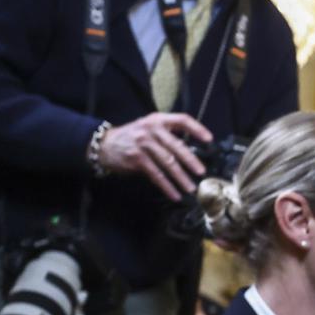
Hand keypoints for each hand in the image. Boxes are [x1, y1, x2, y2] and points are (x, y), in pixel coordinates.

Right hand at [96, 112, 211, 199]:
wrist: (105, 144)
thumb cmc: (133, 138)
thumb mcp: (149, 129)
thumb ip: (167, 136)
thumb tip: (192, 154)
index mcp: (158, 120)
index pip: (181, 119)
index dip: (197, 128)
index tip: (209, 139)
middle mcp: (151, 129)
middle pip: (177, 145)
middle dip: (191, 161)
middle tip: (202, 172)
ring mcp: (143, 143)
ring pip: (168, 162)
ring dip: (181, 178)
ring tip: (190, 188)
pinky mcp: (137, 158)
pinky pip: (156, 175)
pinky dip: (167, 186)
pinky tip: (175, 194)